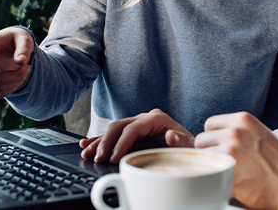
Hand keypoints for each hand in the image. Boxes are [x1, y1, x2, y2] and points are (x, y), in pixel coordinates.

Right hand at [0, 27, 33, 98]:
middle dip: (18, 74)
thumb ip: (24, 48)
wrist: (15, 51)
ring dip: (17, 80)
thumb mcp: (24, 39)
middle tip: (26, 64)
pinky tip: (14, 77)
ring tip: (21, 68)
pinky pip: (1, 93)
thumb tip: (21, 61)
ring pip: (0, 86)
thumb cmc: (17, 41)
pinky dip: (13, 87)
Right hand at [80, 109, 194, 162]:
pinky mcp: (133, 132)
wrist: (190, 146)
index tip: (114, 158)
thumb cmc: (189, 146)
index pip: (133, 128)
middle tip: (98, 158)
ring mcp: (138, 124)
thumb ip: (180, 140)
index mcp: (157, 118)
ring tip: (86, 153)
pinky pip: (114, 135)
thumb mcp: (189, 144)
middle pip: (119, 126)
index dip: (121, 143)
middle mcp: (145, 118)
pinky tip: (87, 144)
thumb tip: (170, 135)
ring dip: (99, 141)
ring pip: (113, 130)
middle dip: (106, 142)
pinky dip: (100, 139)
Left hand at [195, 113, 277, 209]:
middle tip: (228, 166)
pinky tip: (229, 185)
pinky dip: (212, 181)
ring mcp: (230, 149)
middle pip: (201, 140)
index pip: (210, 124)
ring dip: (210, 167)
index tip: (225, 151)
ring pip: (200, 157)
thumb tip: (204, 137)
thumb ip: (237, 133)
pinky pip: (204, 174)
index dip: (214, 140)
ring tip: (230, 175)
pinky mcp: (226, 170)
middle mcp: (235, 131)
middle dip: (210, 153)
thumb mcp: (260, 137)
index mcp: (244, 119)